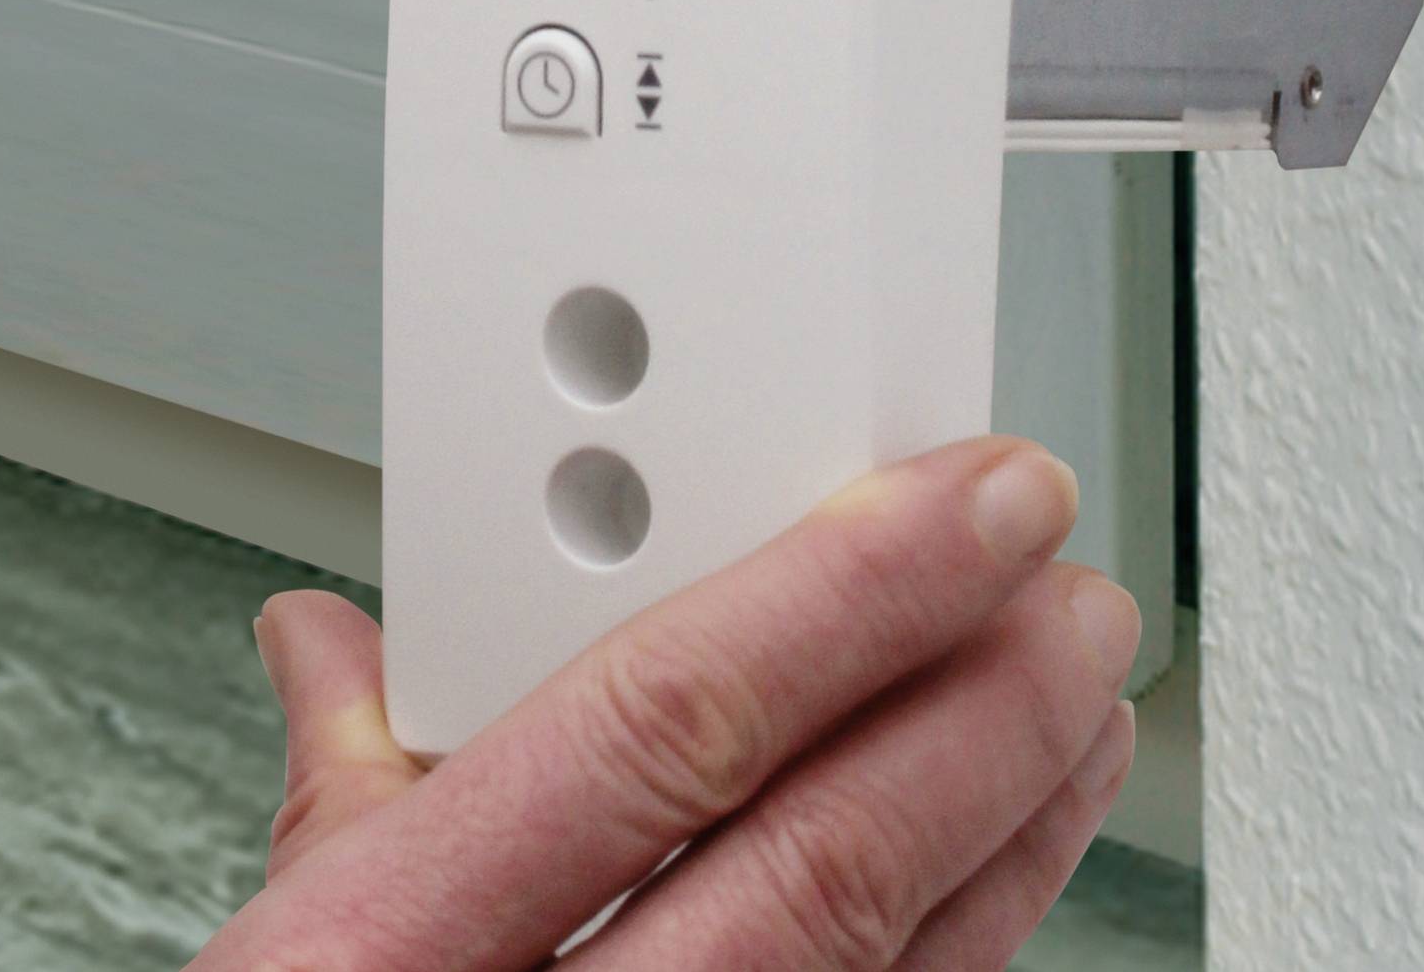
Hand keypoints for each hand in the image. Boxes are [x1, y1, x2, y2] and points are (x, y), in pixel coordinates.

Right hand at [195, 438, 1140, 971]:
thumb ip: (349, 798)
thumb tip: (339, 642)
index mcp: (380, 969)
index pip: (663, 730)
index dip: (851, 592)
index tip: (975, 498)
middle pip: (824, 863)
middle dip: (984, 707)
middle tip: (1077, 595)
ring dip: (1014, 831)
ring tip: (1085, 711)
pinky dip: (966, 959)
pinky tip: (1011, 878)